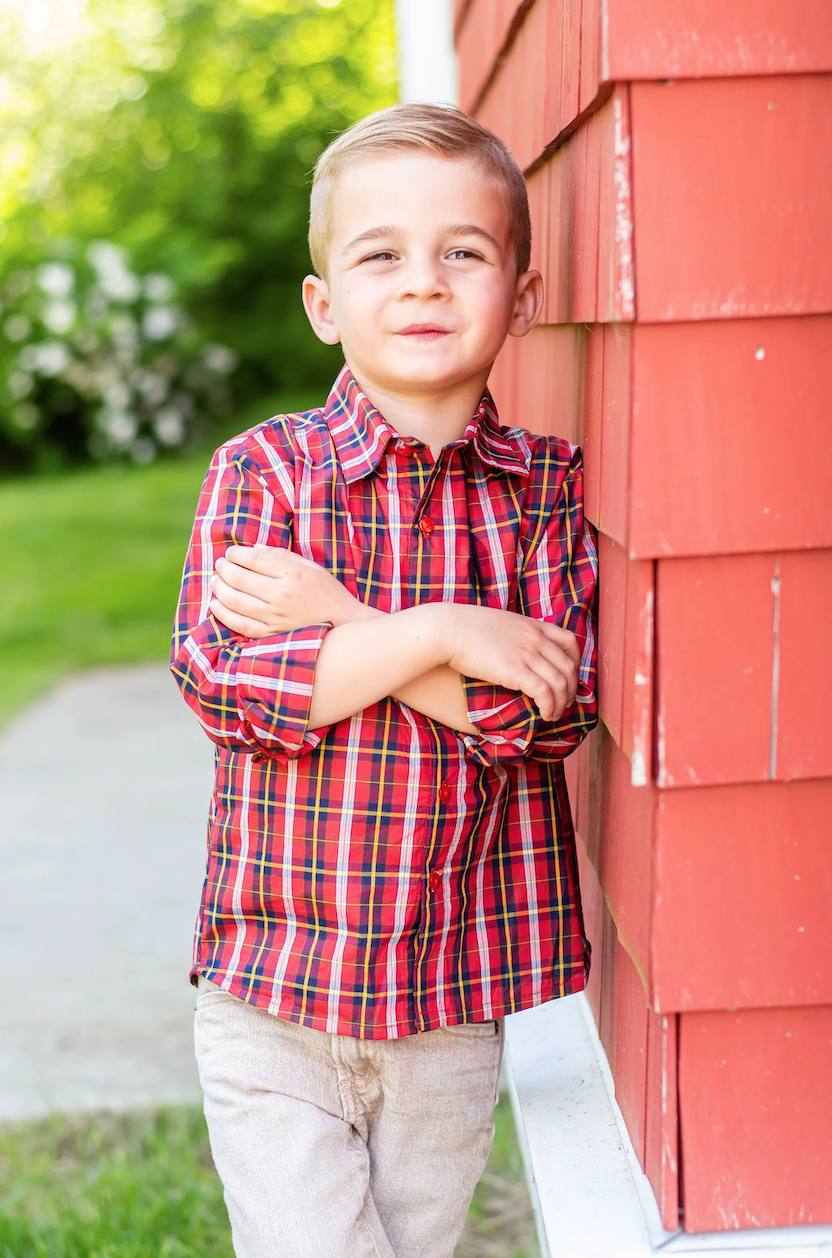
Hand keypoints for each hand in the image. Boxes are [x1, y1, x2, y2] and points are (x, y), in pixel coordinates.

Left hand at [209, 545, 377, 637]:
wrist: (344, 626)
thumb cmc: (328, 593)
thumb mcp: (311, 568)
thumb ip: (283, 556)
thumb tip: (254, 549)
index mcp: (293, 574)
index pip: (254, 559)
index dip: (236, 553)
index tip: (231, 553)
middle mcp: (282, 595)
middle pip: (240, 578)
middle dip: (224, 568)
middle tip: (219, 565)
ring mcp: (276, 618)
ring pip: (235, 601)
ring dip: (219, 589)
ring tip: (215, 581)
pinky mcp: (272, 635)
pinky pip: (240, 625)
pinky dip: (224, 614)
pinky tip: (215, 605)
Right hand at [443, 604, 579, 722]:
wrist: (448, 629)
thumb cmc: (464, 627)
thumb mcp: (499, 623)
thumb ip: (514, 634)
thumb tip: (513, 648)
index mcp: (533, 625)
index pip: (570, 642)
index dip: (575, 664)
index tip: (568, 678)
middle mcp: (535, 639)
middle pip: (568, 668)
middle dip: (571, 690)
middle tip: (564, 704)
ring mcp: (527, 655)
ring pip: (561, 684)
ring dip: (562, 704)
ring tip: (553, 715)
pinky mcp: (516, 672)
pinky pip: (545, 693)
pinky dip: (549, 707)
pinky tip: (543, 715)